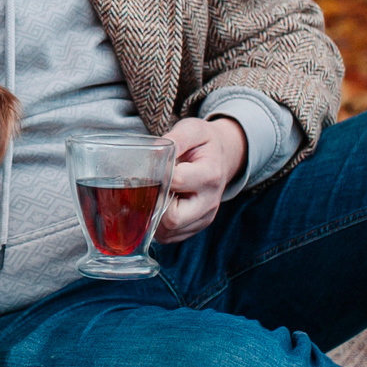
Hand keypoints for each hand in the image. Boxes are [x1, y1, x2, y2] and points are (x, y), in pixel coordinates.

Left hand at [155, 116, 247, 243]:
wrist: (222, 158)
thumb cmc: (204, 144)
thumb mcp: (193, 130)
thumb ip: (176, 138)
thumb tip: (155, 152)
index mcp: (210, 174)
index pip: (176, 182)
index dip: (157, 176)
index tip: (149, 169)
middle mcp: (209, 201)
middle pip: (173, 218)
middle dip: (153, 205)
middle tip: (145, 188)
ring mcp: (204, 217)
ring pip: (169, 232)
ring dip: (153, 217)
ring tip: (151, 196)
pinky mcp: (196, 227)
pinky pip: (170, 237)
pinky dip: (157, 225)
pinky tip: (157, 206)